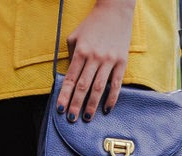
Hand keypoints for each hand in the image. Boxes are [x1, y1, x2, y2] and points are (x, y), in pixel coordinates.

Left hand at [56, 0, 135, 122]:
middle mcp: (94, 57)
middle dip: (76, 105)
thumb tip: (70, 76)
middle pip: (83, 87)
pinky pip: (116, 84)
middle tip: (72, 119)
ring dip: (92, 105)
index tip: (60, 109)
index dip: (64, 96)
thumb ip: (72, 56)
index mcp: (81, 51)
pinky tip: (106, 109)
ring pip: (98, 88)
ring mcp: (109, 60)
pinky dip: (111, 98)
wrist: (115, 11)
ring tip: (87, 117)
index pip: (70, 79)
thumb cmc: (92, 25)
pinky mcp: (121, 62)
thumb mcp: (75, 36)